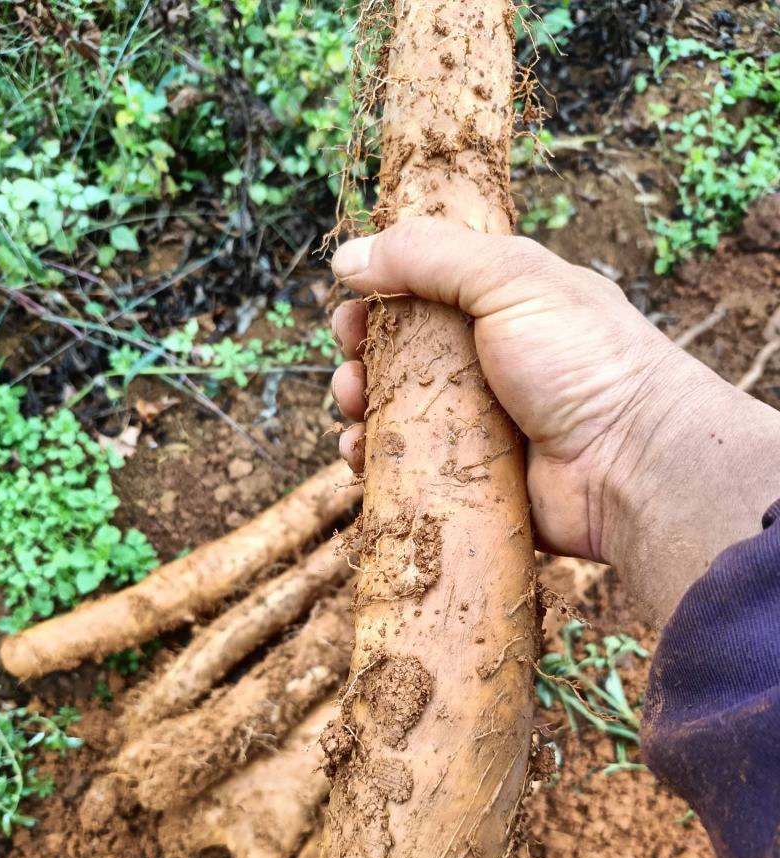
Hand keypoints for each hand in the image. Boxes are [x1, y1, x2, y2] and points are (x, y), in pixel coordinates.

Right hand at [329, 218, 779, 622]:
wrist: (632, 464)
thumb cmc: (582, 360)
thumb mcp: (511, 279)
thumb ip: (428, 255)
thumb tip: (347, 256)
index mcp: (502, 307)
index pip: (422, 294)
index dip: (379, 299)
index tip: (351, 311)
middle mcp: (487, 365)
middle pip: (399, 358)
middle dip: (361, 360)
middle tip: (352, 370)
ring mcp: (479, 426)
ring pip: (396, 415)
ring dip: (361, 410)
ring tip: (354, 412)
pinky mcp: (472, 480)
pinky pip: (409, 470)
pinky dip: (377, 463)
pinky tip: (361, 458)